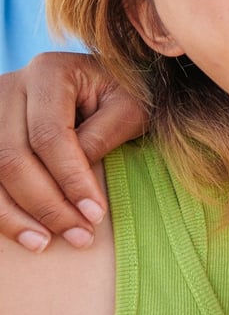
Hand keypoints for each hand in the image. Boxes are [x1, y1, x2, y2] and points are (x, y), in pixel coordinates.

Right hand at [0, 52, 147, 250]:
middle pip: (12, 157)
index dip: (70, 180)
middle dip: (46, 204)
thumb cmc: (123, 94)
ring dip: (17, 216)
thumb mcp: (129, 107)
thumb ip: (103, 136)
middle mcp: (12, 86)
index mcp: (49, 71)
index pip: (50, 135)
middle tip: (79, 235)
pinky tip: (26, 233)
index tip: (95, 214)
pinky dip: (2, 211)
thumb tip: (74, 183)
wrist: (106, 83)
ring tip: (48, 243)